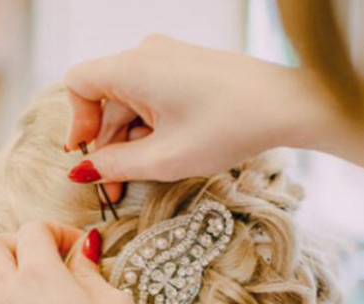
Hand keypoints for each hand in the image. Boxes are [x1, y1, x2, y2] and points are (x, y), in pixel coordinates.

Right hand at [64, 35, 329, 195]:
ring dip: (133, 139)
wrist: (286, 105)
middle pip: (107, 100)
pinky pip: (155, 96)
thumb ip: (116, 165)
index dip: (77, 123)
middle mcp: (148, 55)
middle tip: (117, 188)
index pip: (78, 83)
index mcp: (134, 67)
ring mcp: (170, 59)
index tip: (88, 156)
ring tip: (149, 173)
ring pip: (132, 102)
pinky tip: (169, 151)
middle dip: (109, 145)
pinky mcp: (188, 68)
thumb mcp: (165, 158)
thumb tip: (83, 171)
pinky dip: (153, 126)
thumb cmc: (229, 127)